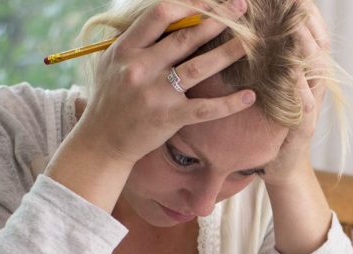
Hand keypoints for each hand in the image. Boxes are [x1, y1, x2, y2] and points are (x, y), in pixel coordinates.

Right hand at [75, 0, 256, 165]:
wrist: (102, 139)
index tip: (212, 1)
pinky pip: (205, 109)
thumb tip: (170, 16)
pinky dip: (229, 103)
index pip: (160, 15)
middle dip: (217, 20)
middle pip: (185, 37)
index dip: (190, 4)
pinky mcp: (169, 118)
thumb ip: (138, 40)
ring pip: (199, 67)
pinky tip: (250, 96)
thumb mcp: (114, 61)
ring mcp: (155, 94)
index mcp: (126, 48)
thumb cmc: (112, 97)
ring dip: (228, 53)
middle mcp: (140, 68)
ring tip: (250, 43)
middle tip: (241, 10)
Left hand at [262, 0, 330, 186]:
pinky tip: (291, 69)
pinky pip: (306, 102)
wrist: (281, 166)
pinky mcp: (305, 127)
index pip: (314, 36)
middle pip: (320, 46)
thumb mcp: (271, 88)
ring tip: (296, 26)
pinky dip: (300, 85)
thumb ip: (269, 63)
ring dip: (306, 48)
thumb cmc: (271, 125)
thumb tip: (252, 33)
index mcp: (307, 74)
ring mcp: (313, 105)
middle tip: (298, 1)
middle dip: (309, 22)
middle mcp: (315, 86)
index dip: (309, 14)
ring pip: (317, 71)